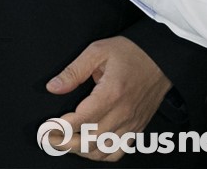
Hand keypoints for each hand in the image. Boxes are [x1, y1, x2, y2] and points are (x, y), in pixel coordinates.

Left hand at [45, 36, 172, 160]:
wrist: (161, 58)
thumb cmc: (130, 52)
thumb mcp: (97, 51)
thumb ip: (74, 70)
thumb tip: (53, 86)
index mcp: (112, 93)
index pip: (82, 120)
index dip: (61, 128)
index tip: (45, 128)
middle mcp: (123, 113)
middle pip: (90, 140)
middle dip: (64, 142)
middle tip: (47, 138)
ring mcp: (131, 124)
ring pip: (102, 150)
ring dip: (80, 151)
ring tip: (63, 143)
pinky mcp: (137, 129)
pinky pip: (118, 152)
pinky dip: (100, 154)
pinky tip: (87, 147)